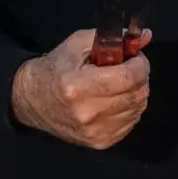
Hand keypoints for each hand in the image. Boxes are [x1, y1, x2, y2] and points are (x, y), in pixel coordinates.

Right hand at [10, 29, 150, 149]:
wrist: (31, 101)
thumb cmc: (55, 69)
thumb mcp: (78, 44)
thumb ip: (113, 39)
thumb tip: (145, 36)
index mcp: (79, 86)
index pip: (128, 77)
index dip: (141, 64)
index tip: (137, 57)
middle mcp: (88, 112)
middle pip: (137, 94)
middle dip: (140, 77)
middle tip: (129, 68)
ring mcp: (95, 131)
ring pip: (138, 109)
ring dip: (135, 93)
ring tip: (119, 84)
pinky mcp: (100, 142)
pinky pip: (131, 123)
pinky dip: (129, 109)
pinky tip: (114, 101)